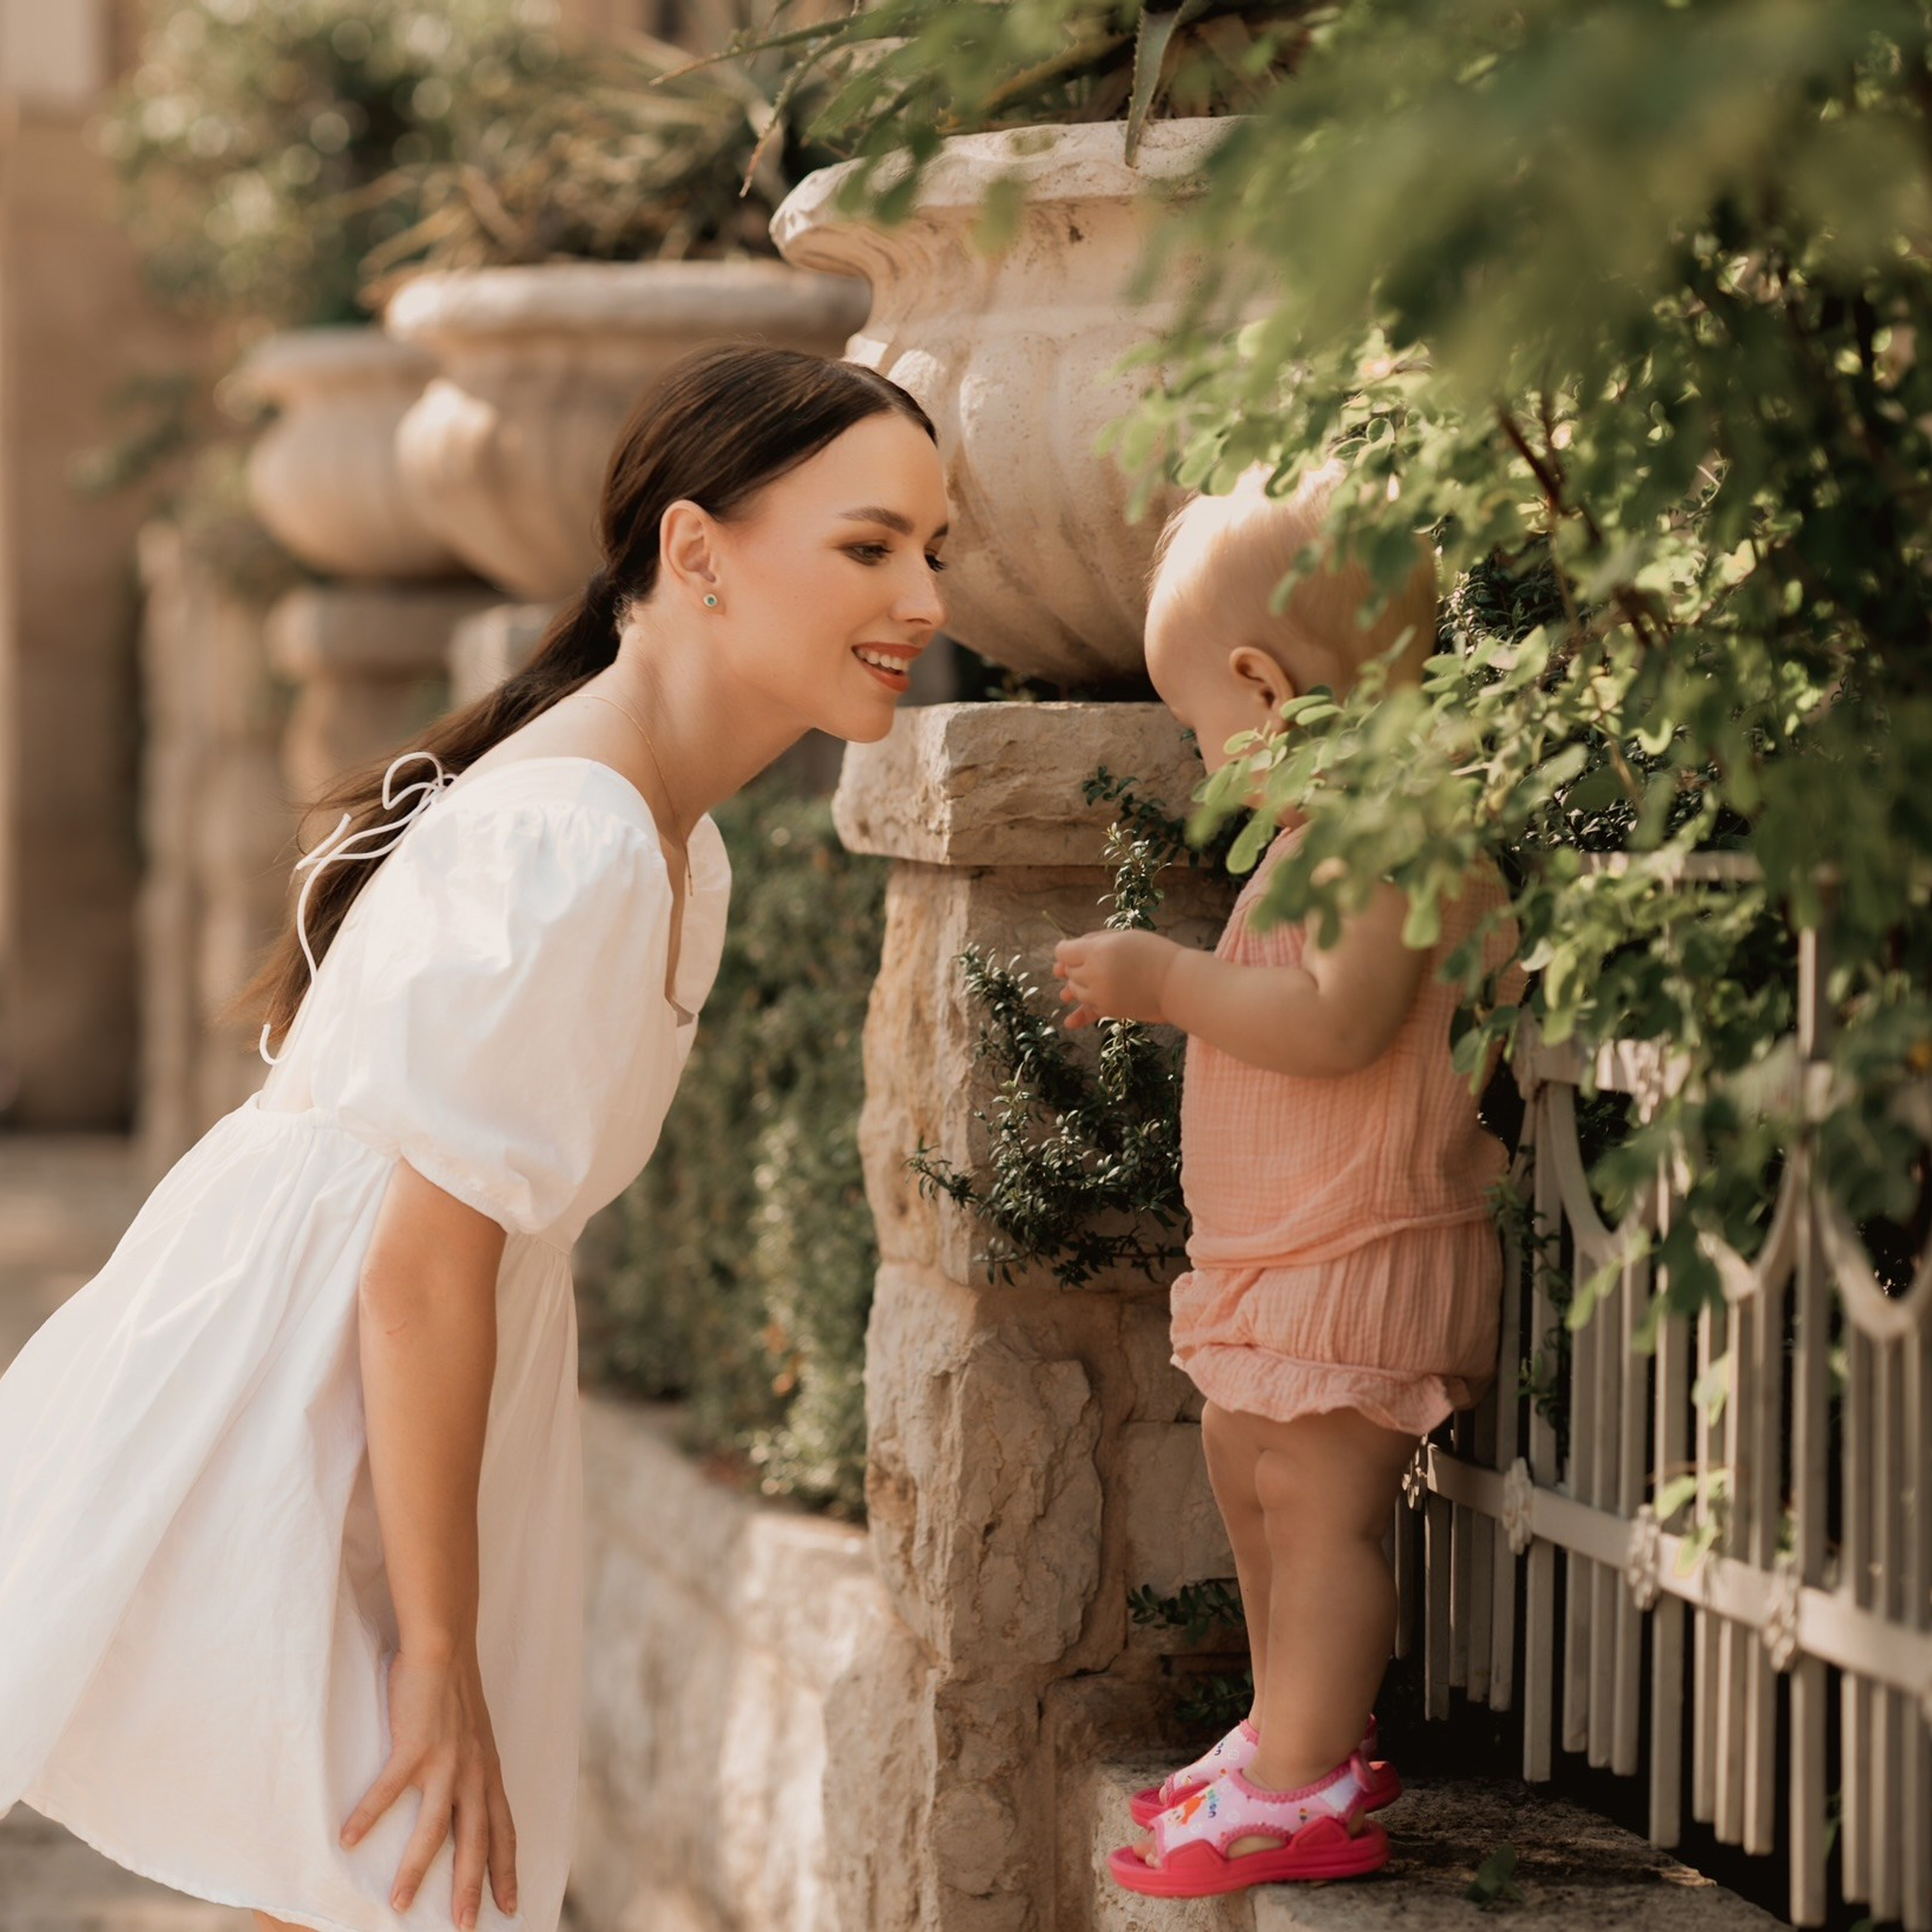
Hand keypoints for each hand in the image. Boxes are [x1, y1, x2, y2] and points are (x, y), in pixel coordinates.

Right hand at [341, 1644, 518, 1927]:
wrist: (445, 1649)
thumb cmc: (454, 1694)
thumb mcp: (475, 1739)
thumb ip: (471, 1773)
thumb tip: (460, 1805)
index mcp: (488, 1772)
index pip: (504, 1830)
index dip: (507, 1869)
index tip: (510, 1906)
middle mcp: (473, 1772)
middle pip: (476, 1840)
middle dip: (472, 1887)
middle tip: (465, 1927)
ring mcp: (446, 1760)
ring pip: (434, 1827)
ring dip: (417, 1869)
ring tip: (399, 1903)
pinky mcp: (416, 1744)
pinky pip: (389, 1789)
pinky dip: (368, 1816)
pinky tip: (348, 1839)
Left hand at [1052, 929, 1178, 1027]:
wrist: (1177, 982)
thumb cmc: (1153, 953)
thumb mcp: (1122, 937)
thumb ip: (1092, 942)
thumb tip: (1063, 957)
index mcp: (1096, 951)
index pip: (1063, 952)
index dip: (1066, 950)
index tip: (1072, 949)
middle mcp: (1094, 974)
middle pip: (1069, 972)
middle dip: (1075, 967)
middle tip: (1092, 963)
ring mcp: (1100, 995)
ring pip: (1075, 991)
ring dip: (1079, 986)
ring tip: (1094, 980)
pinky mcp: (1109, 1011)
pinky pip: (1088, 1011)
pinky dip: (1080, 1015)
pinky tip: (1069, 1022)